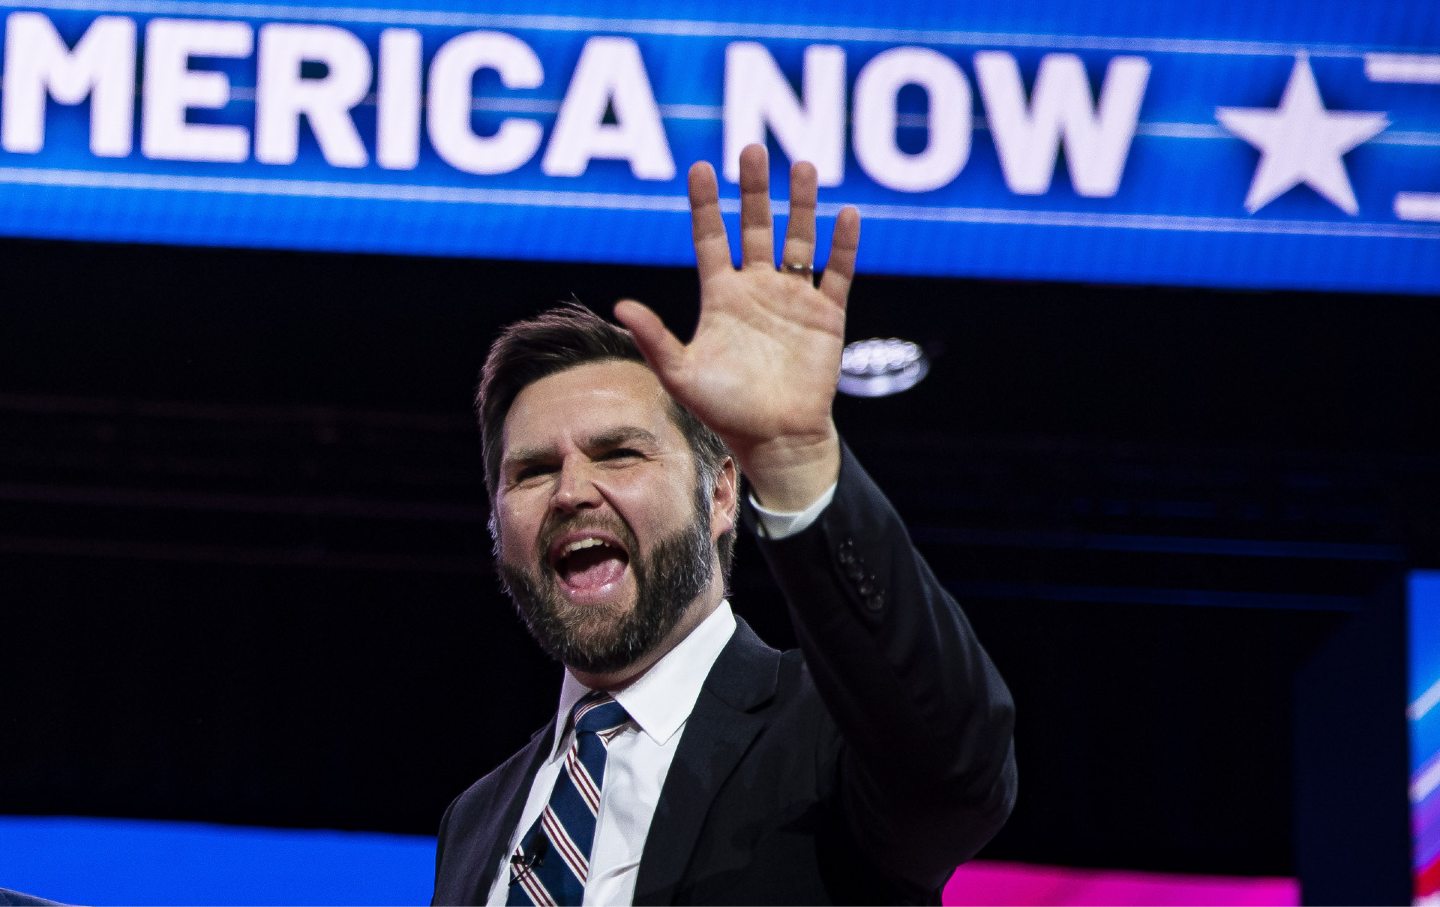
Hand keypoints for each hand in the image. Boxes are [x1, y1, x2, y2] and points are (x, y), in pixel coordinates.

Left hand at [614, 144, 860, 510]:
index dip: (706, 203)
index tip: (701, 167)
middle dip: (754, 189)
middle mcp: (757, 289)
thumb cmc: (725, 411)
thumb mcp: (681, 374)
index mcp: (721, 297)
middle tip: (752, 149)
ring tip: (802, 166)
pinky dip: (843, 245)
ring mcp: (793, 299)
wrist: (776, 440)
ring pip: (799, 240)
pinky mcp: (827, 315)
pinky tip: (845, 215)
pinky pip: (837, 272)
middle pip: (755, 226)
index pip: (712, 238)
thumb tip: (620, 306)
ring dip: (801, 205)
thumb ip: (654, 338)